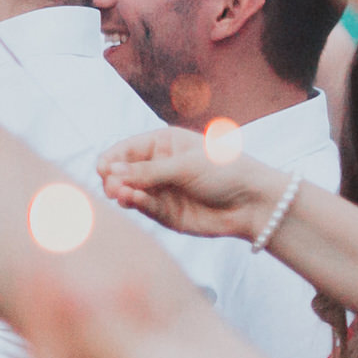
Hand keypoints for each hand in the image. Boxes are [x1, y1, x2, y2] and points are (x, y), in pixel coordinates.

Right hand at [93, 129, 287, 240]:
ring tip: (121, 195)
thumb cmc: (226, 173)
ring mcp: (159, 190)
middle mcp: (157, 166)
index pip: (125, 149)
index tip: (103, 169)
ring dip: (121, 192)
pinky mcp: (164, 212)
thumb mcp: (185, 166)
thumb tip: (109, 170)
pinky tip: (133, 201)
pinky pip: (141, 207)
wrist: (255, 204)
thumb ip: (146, 171)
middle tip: (114, 187)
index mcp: (162, 144)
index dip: (111, 159)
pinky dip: (134, 204)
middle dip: (113, 178)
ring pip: (127, 191)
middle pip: (121, 171)